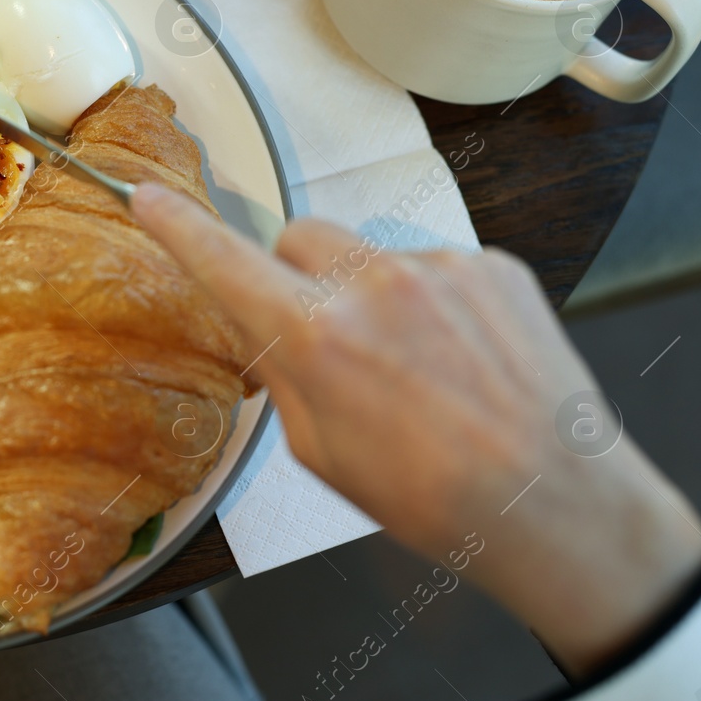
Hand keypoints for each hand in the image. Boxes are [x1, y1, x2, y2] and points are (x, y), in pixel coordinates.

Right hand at [132, 183, 700, 676]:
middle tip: (329, 338)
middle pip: (299, 239)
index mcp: (318, 337)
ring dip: (373, 294)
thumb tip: (267, 331)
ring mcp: (440, 267)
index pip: (225, 262)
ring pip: (370, 255)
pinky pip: (435, 265)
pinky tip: (462, 361)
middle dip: (298, 277)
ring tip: (419, 368)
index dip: (178, 228)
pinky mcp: (493, 265)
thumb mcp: (321, 453)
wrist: (554, 503)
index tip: (147, 197)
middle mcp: (374, 285)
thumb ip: (285, 374)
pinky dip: (435, 304)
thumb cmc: (433, 498)